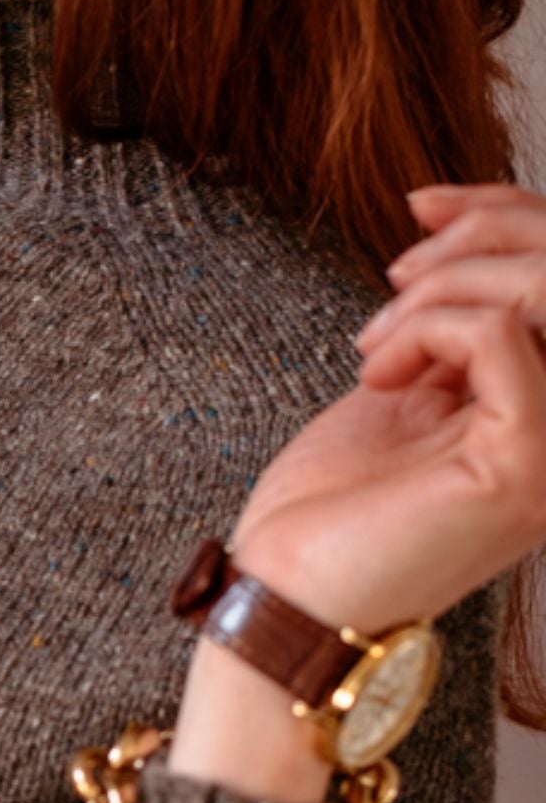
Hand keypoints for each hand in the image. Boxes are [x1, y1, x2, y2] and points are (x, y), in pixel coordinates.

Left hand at [229, 183, 545, 633]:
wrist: (284, 598)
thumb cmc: (331, 508)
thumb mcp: (405, 386)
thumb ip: (455, 324)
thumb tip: (457, 225)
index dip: (507, 215)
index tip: (423, 204)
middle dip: (477, 238)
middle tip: (393, 280)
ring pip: (545, 292)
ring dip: (443, 286)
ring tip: (375, 342)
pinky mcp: (524, 466)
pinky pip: (502, 335)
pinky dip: (429, 328)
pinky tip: (380, 374)